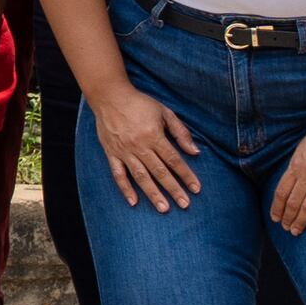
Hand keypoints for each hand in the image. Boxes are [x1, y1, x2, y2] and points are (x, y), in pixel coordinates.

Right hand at [89, 84, 199, 212]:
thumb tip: (195, 152)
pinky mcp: (111, 153)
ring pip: (140, 176)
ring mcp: (124, 151)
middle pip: (159, 171)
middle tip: (184, 205)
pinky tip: (133, 202)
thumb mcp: (165, 112)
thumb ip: (181, 132)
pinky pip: (118, 174)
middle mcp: (139, 146)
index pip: (174, 160)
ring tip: (164, 208)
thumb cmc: (140, 103)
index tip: (196, 189)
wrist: (109, 96)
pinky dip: (125, 188)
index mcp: (154, 135)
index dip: (186, 175)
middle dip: (173, 189)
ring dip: (153, 193)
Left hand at [272, 114, 305, 235]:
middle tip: (286, 229)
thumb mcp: (303, 148)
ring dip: (300, 220)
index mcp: (296, 165)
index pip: (282, 191)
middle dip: (288, 217)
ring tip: (296, 231)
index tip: (275, 217)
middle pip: (294, 201)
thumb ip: (296, 166)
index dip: (277, 207)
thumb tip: (289, 182)